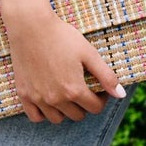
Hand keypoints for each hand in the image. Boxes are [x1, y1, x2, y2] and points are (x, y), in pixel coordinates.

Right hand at [7, 7, 124, 123]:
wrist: (30, 26)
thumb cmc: (62, 37)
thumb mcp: (89, 53)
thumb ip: (106, 76)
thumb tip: (121, 95)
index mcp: (74, 90)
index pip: (95, 108)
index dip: (101, 99)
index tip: (99, 88)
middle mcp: (56, 99)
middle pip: (77, 115)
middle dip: (84, 104)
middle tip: (83, 88)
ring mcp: (38, 98)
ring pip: (57, 119)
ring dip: (65, 110)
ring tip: (66, 94)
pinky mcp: (24, 94)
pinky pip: (35, 117)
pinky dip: (43, 113)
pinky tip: (48, 100)